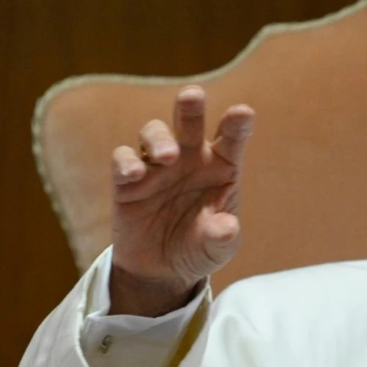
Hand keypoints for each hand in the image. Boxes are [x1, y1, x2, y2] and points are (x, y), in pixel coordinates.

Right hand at [108, 86, 254, 315]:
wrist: (163, 271)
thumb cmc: (200, 247)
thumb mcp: (217, 249)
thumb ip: (223, 237)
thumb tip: (227, 226)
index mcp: (221, 167)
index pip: (232, 139)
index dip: (237, 124)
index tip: (243, 113)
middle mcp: (190, 158)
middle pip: (190, 123)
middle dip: (190, 106)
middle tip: (192, 95)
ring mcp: (157, 166)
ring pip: (154, 133)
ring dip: (159, 138)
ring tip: (168, 156)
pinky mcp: (127, 181)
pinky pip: (123, 160)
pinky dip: (127, 162)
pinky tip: (135, 173)